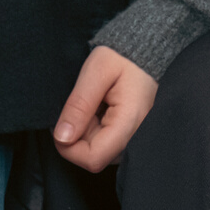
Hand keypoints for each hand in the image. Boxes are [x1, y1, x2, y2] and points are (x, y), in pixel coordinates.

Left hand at [53, 46, 157, 172]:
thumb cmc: (123, 57)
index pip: (93, 159)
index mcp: (130, 122)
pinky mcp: (132, 136)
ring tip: (94, 103)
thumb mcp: (96, 71)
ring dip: (86, 131)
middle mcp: (137, 138)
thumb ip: (79, 105)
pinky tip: (101, 108)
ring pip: (99, 151)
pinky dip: (96, 128)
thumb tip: (62, 138)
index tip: (62, 122)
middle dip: (78, 135)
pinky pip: (107, 143)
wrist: (147, 50)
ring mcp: (136, 139)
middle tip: (82, 103)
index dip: (69, 148)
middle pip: (95, 156)